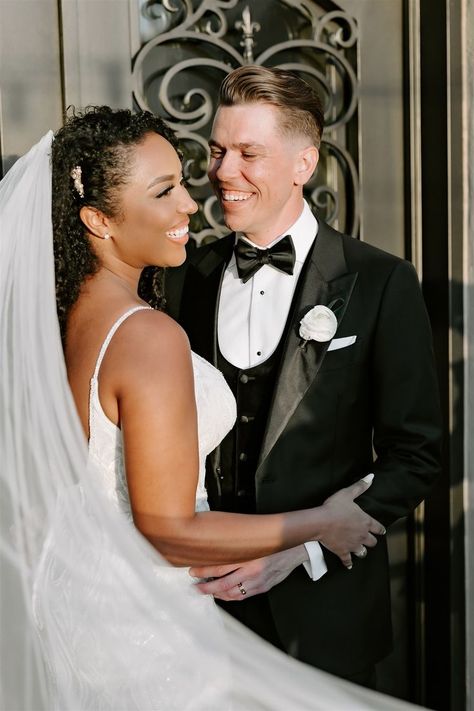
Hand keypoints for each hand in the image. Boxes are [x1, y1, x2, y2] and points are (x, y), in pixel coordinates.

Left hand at [189, 546, 307, 600]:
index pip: (221, 566)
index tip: (193, 570)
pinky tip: (223, 594)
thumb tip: (217, 545)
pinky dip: (230, 597)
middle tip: (195, 586)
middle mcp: (252, 571)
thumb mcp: (254, 540)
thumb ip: (237, 545)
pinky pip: (242, 596)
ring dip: (217, 593)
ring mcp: (258, 582)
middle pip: (223, 583)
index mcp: (248, 557)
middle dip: (206, 586)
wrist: (296, 550)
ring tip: (206, 590)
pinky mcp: (262, 588)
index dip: (205, 570)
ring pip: (232, 593)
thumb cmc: (274, 542)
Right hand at [319, 477, 385, 568]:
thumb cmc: (334, 507)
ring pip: (362, 552)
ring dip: (361, 551)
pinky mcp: (343, 552)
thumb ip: (360, 486)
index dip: (380, 529)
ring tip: (360, 550)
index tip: (382, 531)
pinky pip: (348, 560)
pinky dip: (348, 563)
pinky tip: (349, 565)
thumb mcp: (347, 493)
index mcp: (365, 522)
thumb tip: (371, 477)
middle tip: (368, 539)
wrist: (321, 522)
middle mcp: (362, 535)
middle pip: (372, 542)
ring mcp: (353, 545)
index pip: (378, 528)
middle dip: (371, 541)